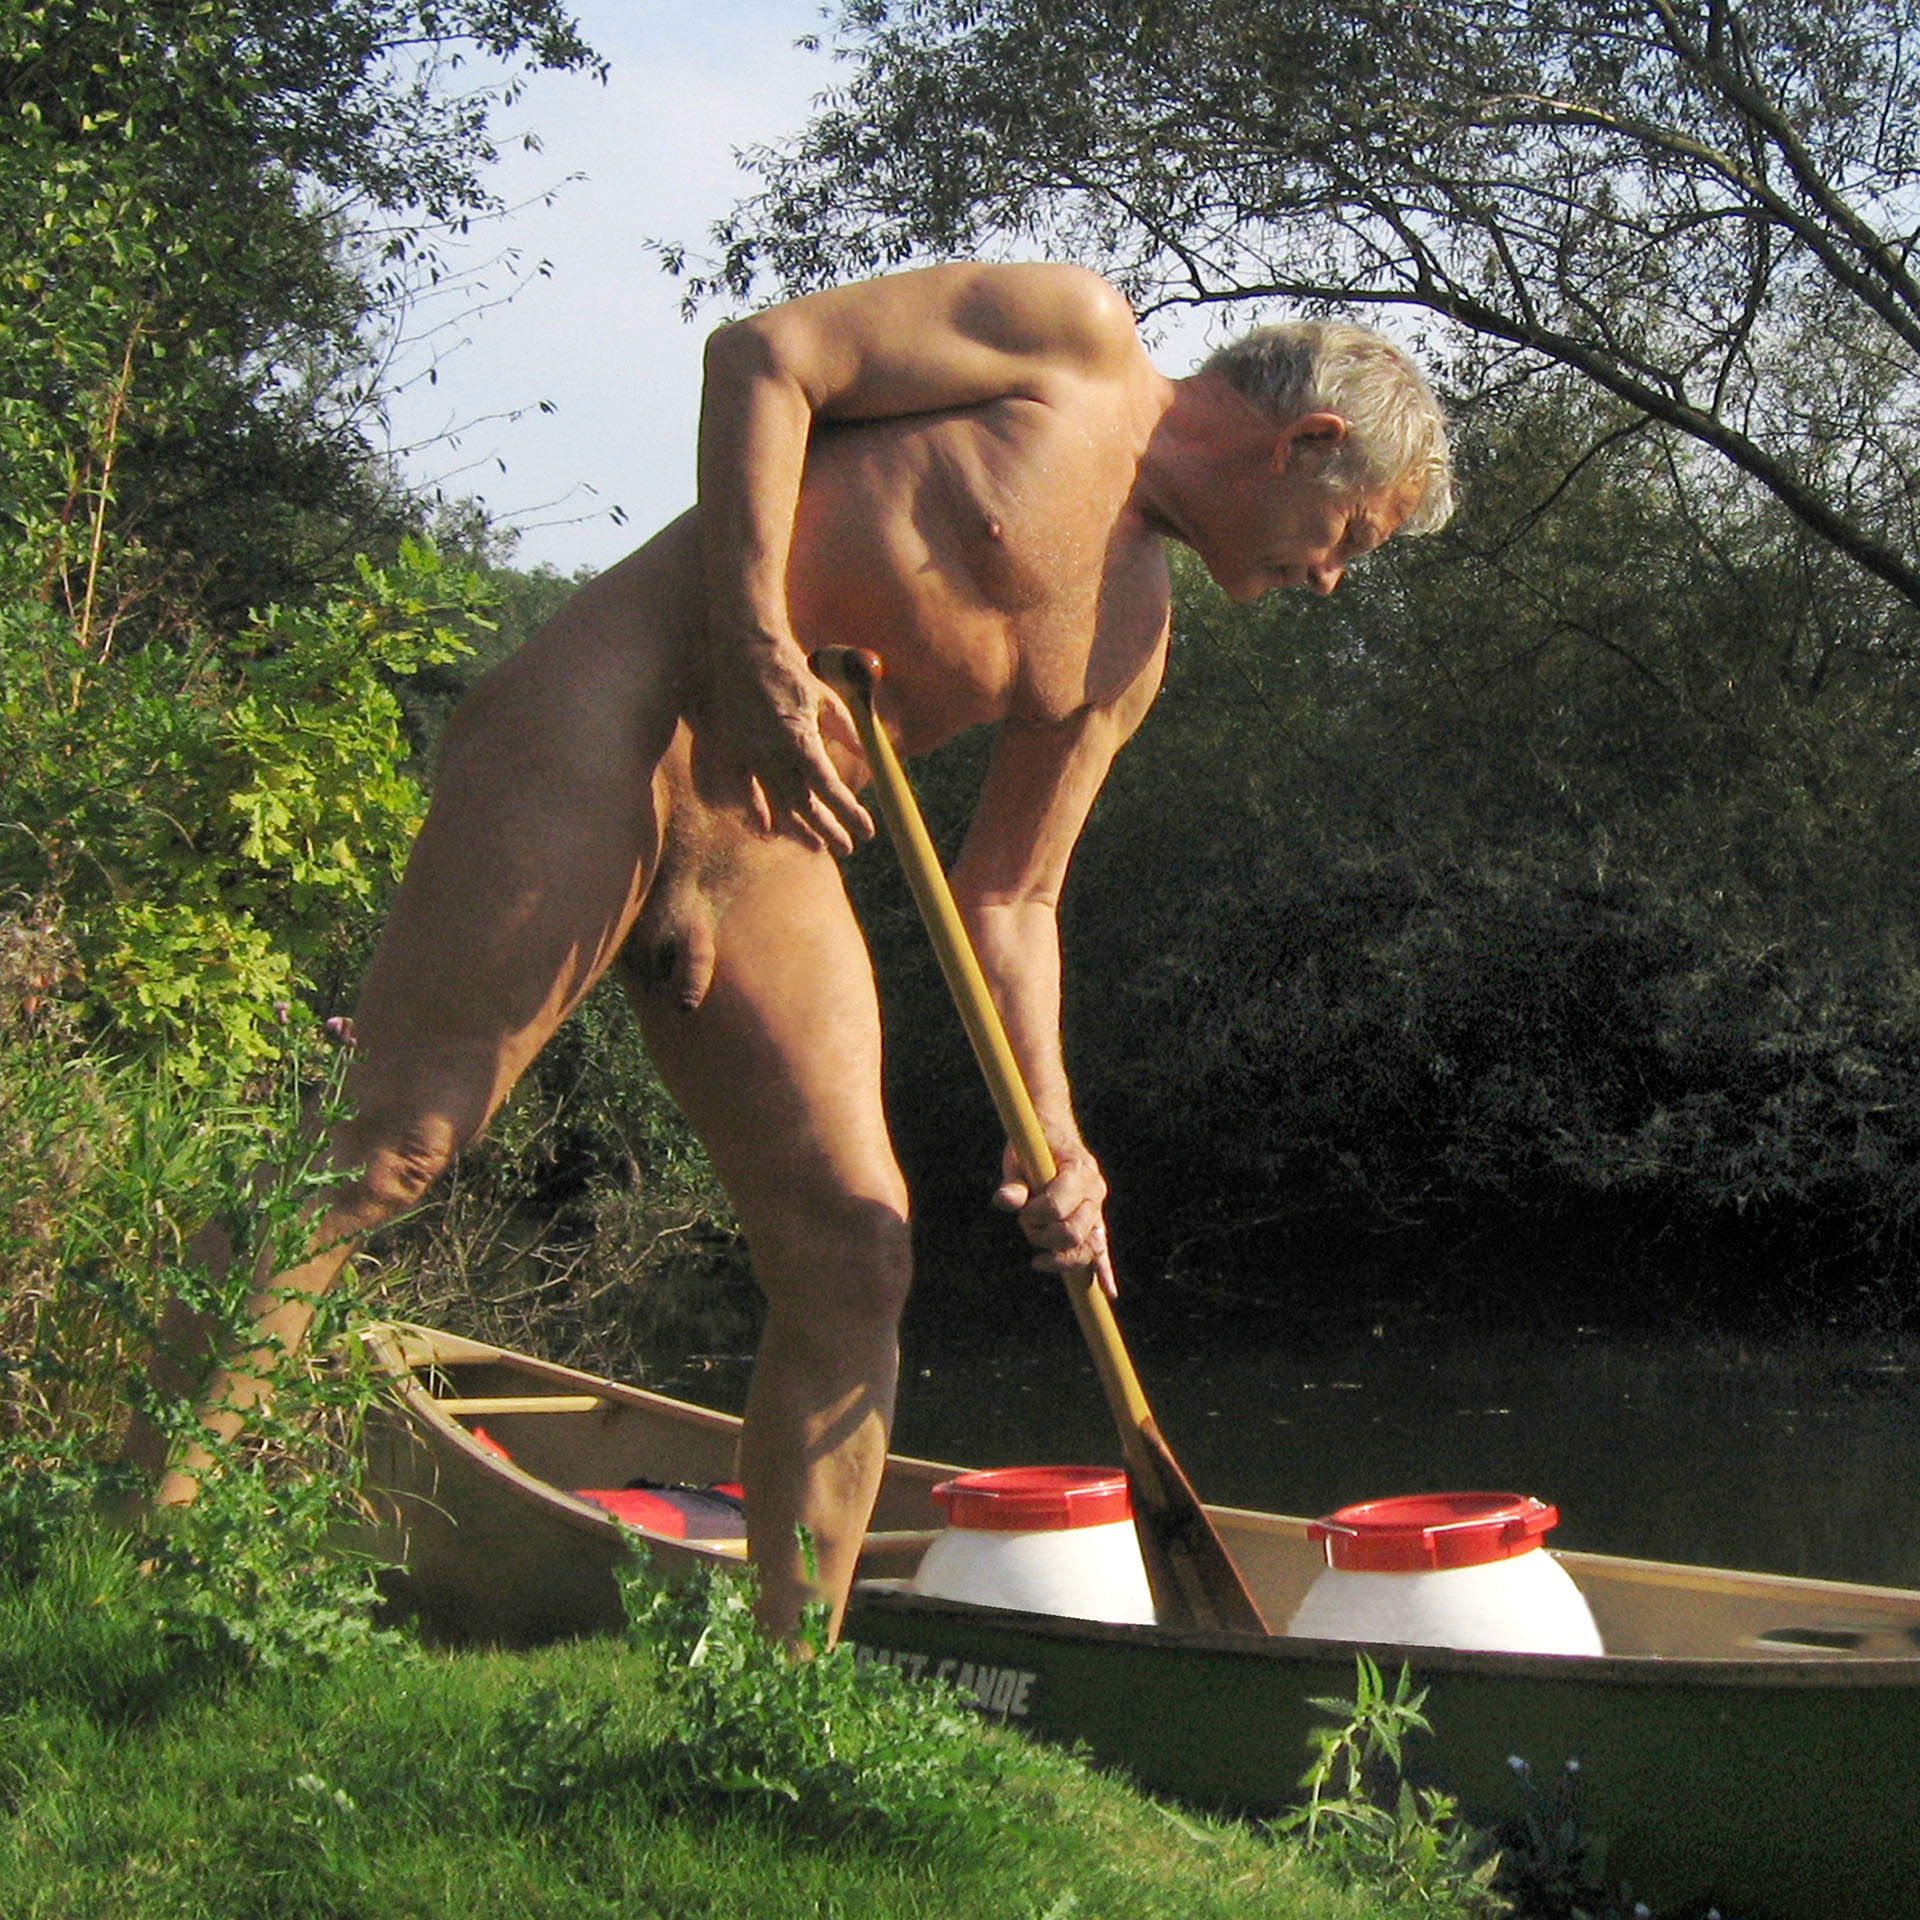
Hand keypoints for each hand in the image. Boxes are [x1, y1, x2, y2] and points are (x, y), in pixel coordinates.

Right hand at [709, 635, 873, 853]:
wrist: (743, 652)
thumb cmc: (791, 673)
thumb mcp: (827, 700)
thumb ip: (850, 732)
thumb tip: (873, 760)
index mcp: (799, 738)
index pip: (829, 788)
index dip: (849, 813)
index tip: (867, 830)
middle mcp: (771, 753)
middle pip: (803, 806)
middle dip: (827, 831)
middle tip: (846, 848)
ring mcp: (747, 756)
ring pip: (773, 806)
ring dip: (796, 830)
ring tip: (815, 846)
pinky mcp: (728, 755)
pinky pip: (742, 795)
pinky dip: (756, 815)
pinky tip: (769, 830)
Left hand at [993, 1141, 1117, 1299]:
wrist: (1053, 1134)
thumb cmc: (1031, 1147)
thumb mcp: (1017, 1158)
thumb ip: (1013, 1183)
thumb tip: (1004, 1200)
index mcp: (1079, 1170)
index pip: (1058, 1207)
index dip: (1036, 1214)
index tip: (1023, 1209)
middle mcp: (1095, 1191)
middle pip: (1074, 1232)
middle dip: (1044, 1236)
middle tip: (1026, 1223)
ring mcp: (1097, 1208)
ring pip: (1087, 1247)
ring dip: (1058, 1254)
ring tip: (1038, 1244)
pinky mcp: (1095, 1222)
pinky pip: (1101, 1250)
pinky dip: (1104, 1270)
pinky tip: (1108, 1292)